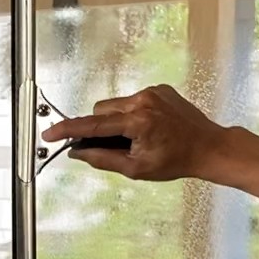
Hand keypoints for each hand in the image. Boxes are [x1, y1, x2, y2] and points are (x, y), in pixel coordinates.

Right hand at [40, 84, 229, 181]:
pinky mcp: (159, 89)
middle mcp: (144, 101)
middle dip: (99, 127)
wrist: (208, 147)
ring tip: (136, 138)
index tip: (50, 134)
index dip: (68, 130)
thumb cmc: (176, 161)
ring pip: (115, 104)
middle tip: (112, 146)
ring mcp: (152, 92)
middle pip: (101, 110)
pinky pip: (133, 99)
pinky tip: (149, 128)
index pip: (94, 125)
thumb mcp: (136, 169)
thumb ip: (102, 159)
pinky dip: (132, 113)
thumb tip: (78, 152)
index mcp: (138, 122)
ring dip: (116, 121)